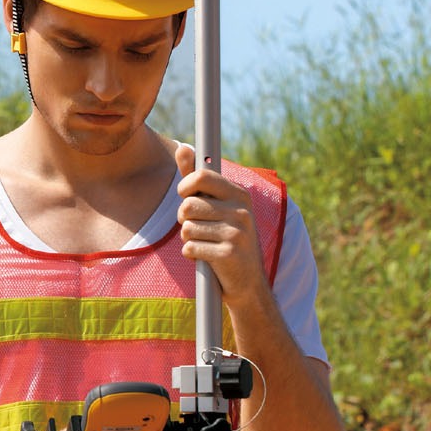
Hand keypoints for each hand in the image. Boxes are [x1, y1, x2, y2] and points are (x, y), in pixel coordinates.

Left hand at [174, 143, 268, 306]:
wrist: (248, 282)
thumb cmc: (226, 238)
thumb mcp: (216, 206)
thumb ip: (197, 179)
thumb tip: (182, 147)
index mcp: (240, 195)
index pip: (201, 177)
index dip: (185, 187)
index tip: (186, 195)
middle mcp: (242, 211)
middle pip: (187, 206)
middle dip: (183, 219)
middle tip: (197, 227)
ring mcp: (237, 233)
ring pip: (186, 228)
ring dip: (188, 238)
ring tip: (205, 242)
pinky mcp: (228, 254)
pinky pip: (190, 248)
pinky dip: (191, 254)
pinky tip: (206, 258)